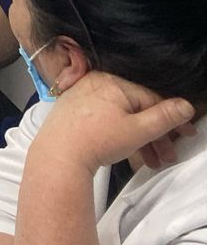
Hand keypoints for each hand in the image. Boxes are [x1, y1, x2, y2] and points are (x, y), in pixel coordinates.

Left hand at [33, 72, 197, 172]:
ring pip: (121, 116)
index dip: (172, 119)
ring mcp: (83, 96)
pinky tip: (131, 153)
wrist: (58, 155)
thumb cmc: (96, 140)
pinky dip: (120, 135)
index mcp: (112, 81)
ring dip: (140, 139)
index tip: (186, 134)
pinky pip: (105, 119)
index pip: (150, 98)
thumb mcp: (138, 130)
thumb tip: (186, 105)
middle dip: (156, 135)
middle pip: (136, 109)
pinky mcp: (75, 111)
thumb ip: (164, 118)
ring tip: (152, 162)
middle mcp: (96, 83)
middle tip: (168, 155)